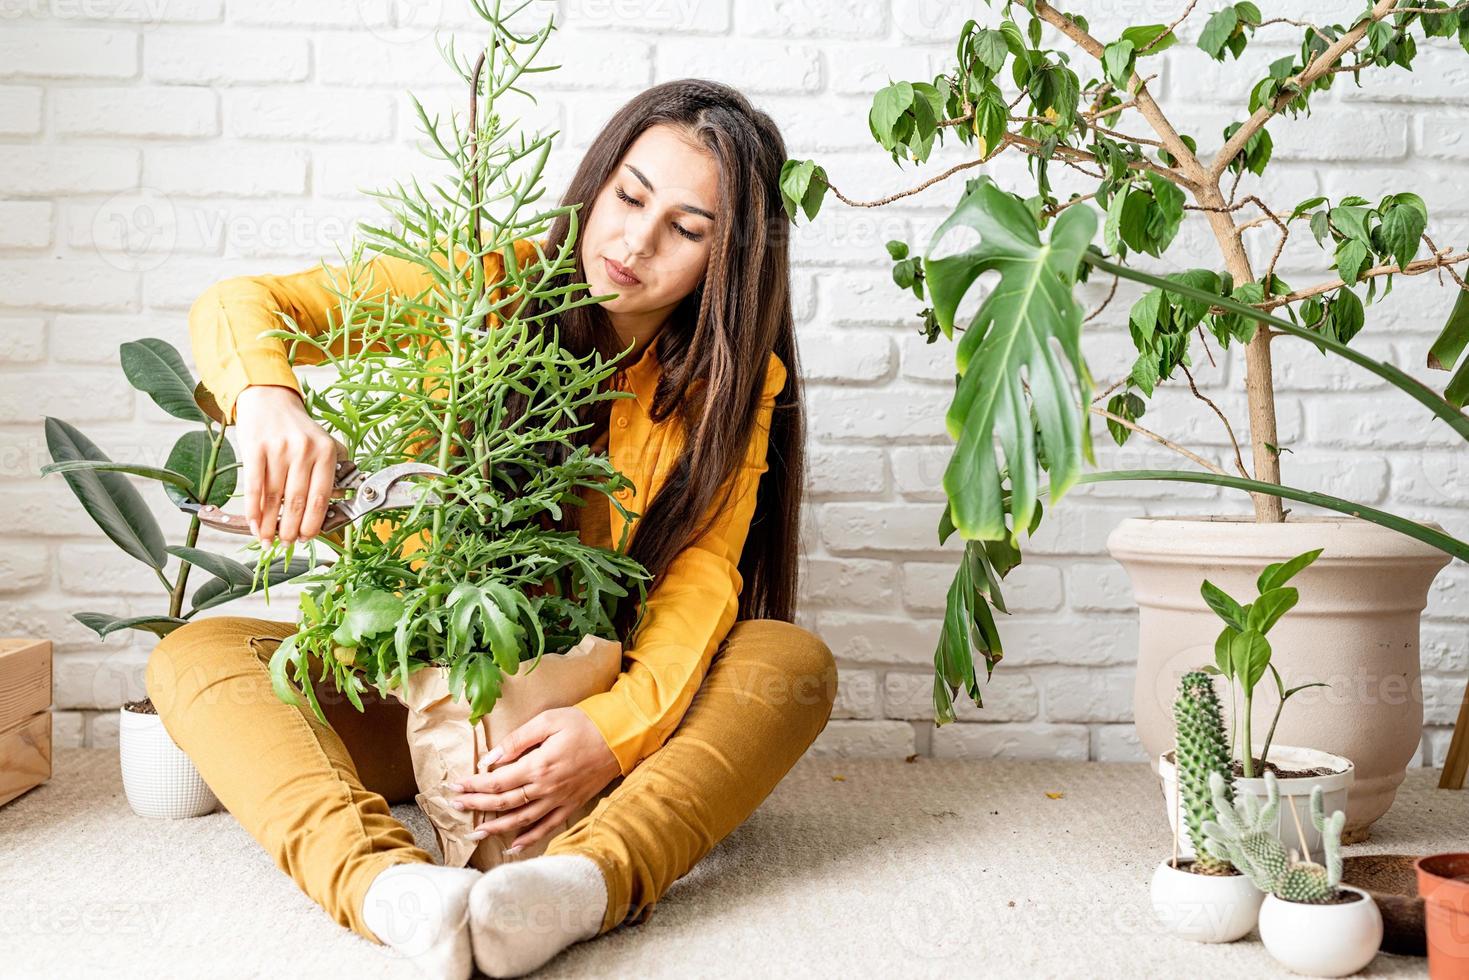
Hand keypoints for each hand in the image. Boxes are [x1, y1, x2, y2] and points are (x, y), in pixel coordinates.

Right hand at [233, 385, 336, 544]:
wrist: (269, 399)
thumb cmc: (298, 429)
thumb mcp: (323, 443)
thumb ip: (332, 470)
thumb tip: (332, 507)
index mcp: (325, 452)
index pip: (321, 497)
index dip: (313, 523)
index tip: (307, 538)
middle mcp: (304, 450)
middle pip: (297, 501)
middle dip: (290, 528)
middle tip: (286, 543)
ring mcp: (278, 449)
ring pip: (274, 497)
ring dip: (269, 524)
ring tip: (267, 539)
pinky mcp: (255, 448)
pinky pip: (254, 487)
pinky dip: (253, 509)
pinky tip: (253, 524)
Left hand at [449, 706, 619, 852]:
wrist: (620, 736)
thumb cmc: (584, 723)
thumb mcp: (548, 720)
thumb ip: (518, 740)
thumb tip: (490, 758)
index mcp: (538, 766)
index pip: (497, 781)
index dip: (473, 785)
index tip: (454, 786)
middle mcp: (546, 788)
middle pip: (503, 802)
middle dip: (476, 804)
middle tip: (454, 806)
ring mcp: (559, 800)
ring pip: (521, 820)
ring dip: (495, 828)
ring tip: (474, 833)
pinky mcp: (571, 805)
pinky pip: (547, 827)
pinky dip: (529, 840)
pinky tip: (513, 848)